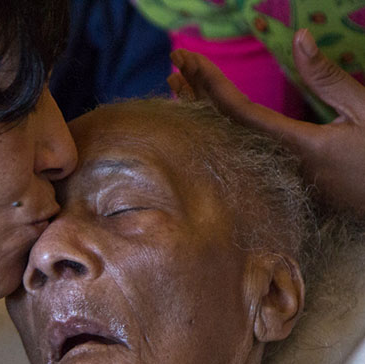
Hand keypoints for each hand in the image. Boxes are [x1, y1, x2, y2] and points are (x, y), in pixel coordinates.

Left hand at [167, 29, 364, 216]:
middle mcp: (276, 166)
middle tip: (175, 61)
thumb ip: (327, 78)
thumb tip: (301, 37)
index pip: (237, 111)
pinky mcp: (278, 187)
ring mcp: (275, 180)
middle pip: (221, 126)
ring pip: (225, 141)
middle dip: (195, 91)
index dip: (208, 83)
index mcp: (296, 147)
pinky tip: (203, 116)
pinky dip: (217, 130)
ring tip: (178, 84)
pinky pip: (237, 154)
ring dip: (201, 110)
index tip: (187, 59)